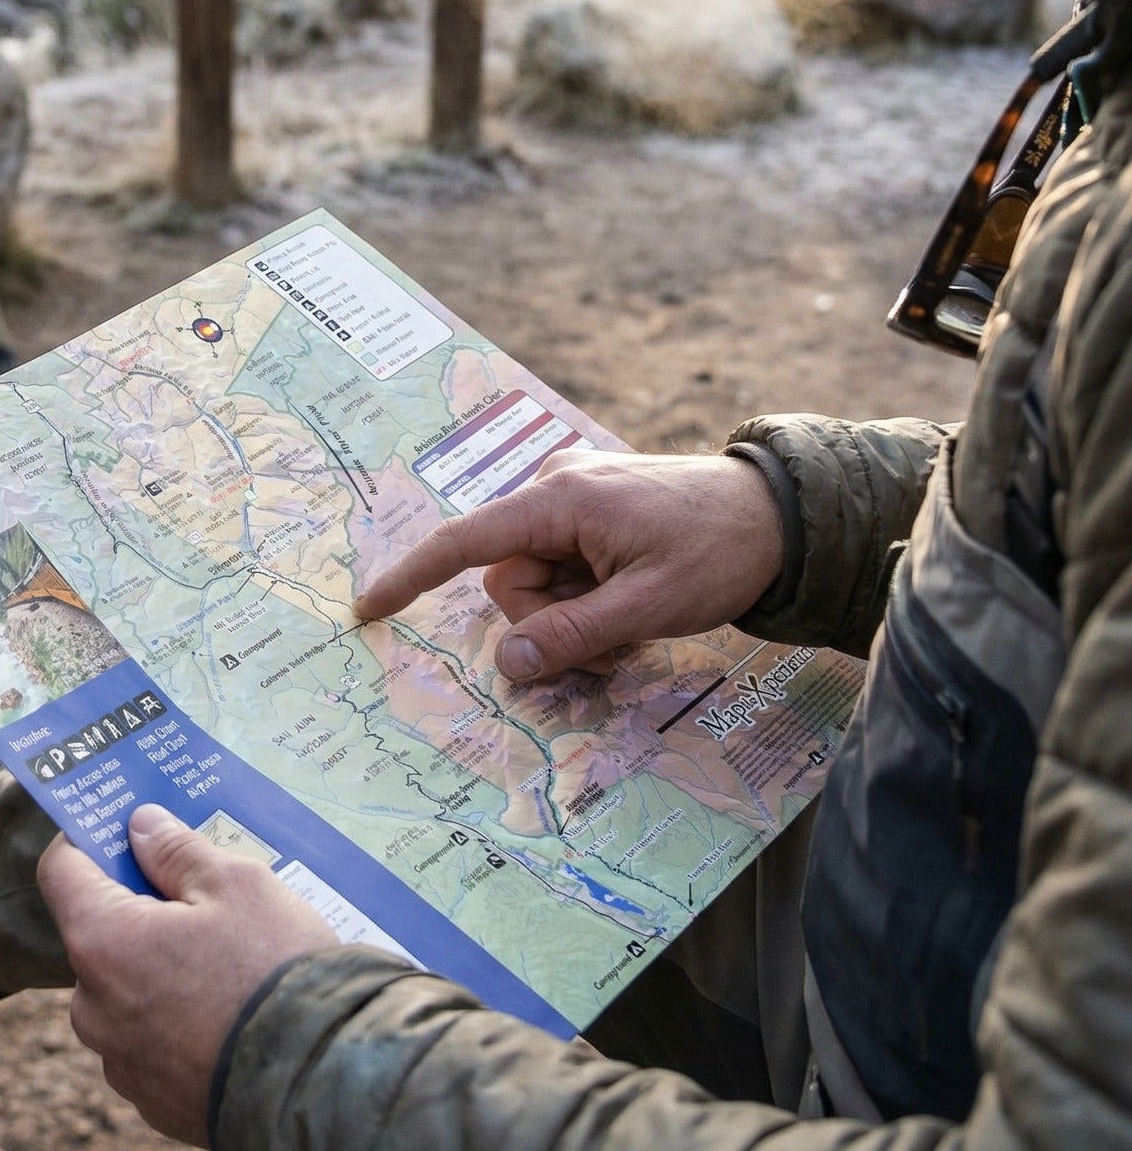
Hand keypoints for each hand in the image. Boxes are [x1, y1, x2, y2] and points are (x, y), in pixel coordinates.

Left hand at [37, 803, 339, 1144]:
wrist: (322, 1084)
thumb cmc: (275, 973)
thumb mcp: (237, 885)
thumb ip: (178, 850)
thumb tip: (141, 827)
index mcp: (103, 942)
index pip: (61, 869)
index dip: (89, 839)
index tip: (124, 828)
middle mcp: (94, 1008)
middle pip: (100, 932)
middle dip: (141, 908)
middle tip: (201, 898)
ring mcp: (121, 1062)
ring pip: (127, 990)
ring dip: (162, 968)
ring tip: (229, 963)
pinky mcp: (152, 1103)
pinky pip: (152, 1040)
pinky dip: (179, 1020)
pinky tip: (230, 1012)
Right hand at [353, 450, 785, 679]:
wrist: (782, 515)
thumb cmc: (719, 554)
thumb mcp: (647, 608)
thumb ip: (571, 636)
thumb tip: (503, 664)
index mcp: (561, 499)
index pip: (466, 541)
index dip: (412, 577)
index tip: (368, 610)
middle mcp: (557, 486)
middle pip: (510, 578)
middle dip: (547, 620)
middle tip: (612, 640)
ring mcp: (575, 495)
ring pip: (537, 578)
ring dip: (573, 613)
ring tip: (633, 619)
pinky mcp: (594, 508)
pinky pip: (563, 564)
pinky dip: (586, 595)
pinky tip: (632, 598)